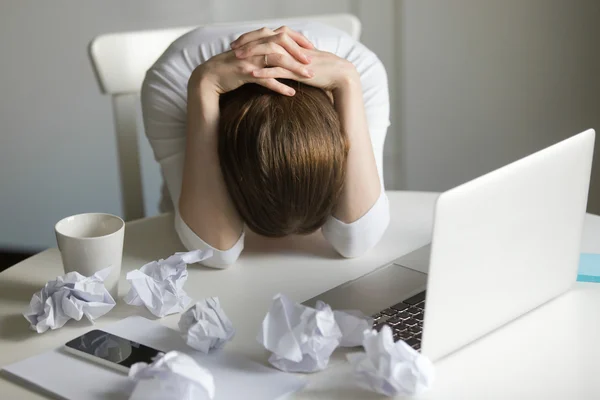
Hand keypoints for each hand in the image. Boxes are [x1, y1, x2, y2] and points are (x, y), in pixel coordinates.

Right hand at [189, 26, 313, 96]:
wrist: (210, 76)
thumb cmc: (231, 67)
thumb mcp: (249, 55)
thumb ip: (264, 51)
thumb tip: (281, 53)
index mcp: (257, 40)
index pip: (282, 34)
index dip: (298, 39)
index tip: (311, 48)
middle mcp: (255, 46)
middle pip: (282, 43)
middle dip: (299, 52)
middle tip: (312, 62)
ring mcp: (250, 59)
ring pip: (276, 59)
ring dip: (294, 68)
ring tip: (308, 77)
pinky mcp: (245, 73)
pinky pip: (266, 79)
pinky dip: (280, 86)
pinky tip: (291, 92)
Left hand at [232, 26, 357, 91]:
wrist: (339, 74)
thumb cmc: (323, 69)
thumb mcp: (303, 61)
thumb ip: (292, 57)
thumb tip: (282, 59)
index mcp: (291, 42)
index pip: (267, 35)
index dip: (251, 38)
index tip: (238, 42)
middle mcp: (291, 47)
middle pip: (264, 40)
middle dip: (247, 43)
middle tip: (232, 48)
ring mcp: (293, 58)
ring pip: (268, 53)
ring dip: (251, 56)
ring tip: (237, 59)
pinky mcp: (297, 71)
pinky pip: (277, 70)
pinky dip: (264, 72)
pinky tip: (252, 75)